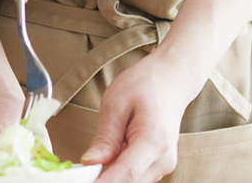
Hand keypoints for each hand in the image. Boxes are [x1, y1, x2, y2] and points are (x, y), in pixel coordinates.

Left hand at [81, 52, 203, 182]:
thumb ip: (105, 138)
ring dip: (110, 178)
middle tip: (79, 173)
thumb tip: (90, 162)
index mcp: (153, 140)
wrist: (172, 79)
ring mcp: (164, 165)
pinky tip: (106, 162)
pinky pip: (135, 178)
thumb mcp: (116, 104)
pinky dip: (119, 175)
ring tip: (91, 165)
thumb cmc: (145, 85)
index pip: (126, 173)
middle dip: (102, 181)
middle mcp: (163, 158)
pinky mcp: (159, 166)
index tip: (83, 182)